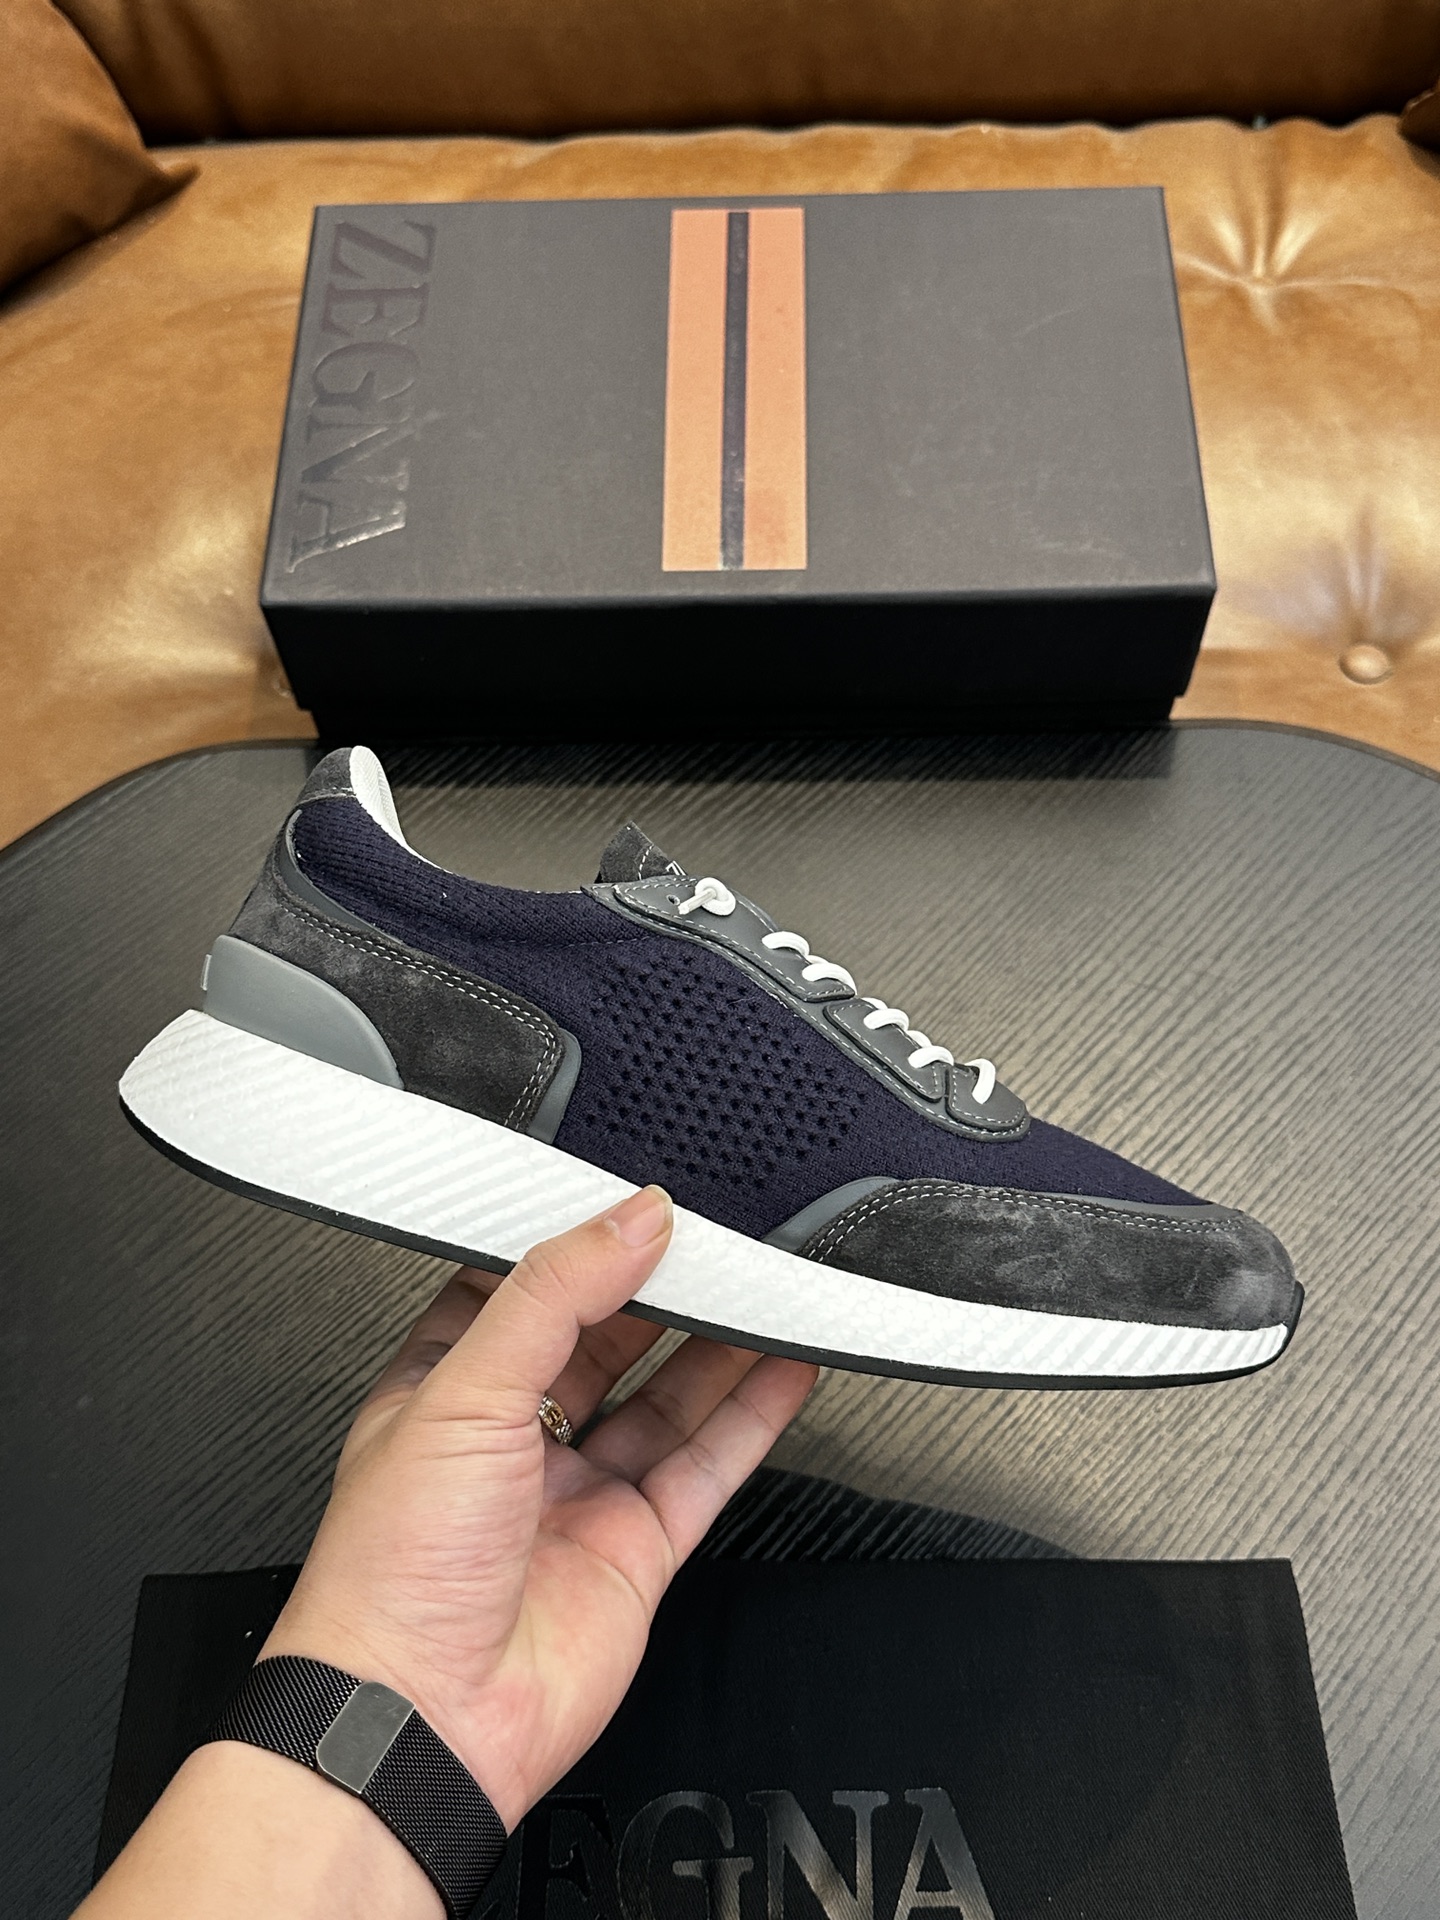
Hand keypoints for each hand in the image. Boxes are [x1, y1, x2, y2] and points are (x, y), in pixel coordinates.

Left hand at [260, 1185, 817, 1830]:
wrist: (422, 1720)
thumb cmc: (390, 1574)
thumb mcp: (461, 1390)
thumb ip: (553, 1294)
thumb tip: (629, 1219)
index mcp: (446, 1388)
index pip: (523, 1288)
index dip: (580, 1245)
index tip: (636, 1205)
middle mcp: (514, 1439)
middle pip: (607, 1338)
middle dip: (661, 1290)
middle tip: (719, 1240)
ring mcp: (579, 1493)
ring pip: (666, 1399)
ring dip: (719, 1344)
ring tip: (769, 1288)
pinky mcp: (635, 1547)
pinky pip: (706, 1464)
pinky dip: (752, 1415)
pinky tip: (786, 1368)